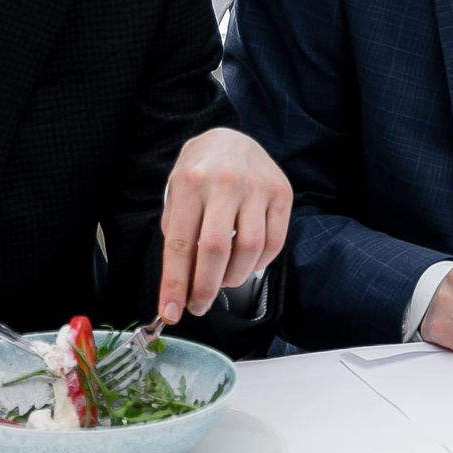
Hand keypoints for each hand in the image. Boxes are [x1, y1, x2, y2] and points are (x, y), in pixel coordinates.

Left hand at [156, 127, 293, 323]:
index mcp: (189, 183)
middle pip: (216, 250)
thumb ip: (179, 239)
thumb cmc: (199, 174)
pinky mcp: (281, 192)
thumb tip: (180, 290)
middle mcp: (224, 182)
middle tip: (199, 306)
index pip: (181, 244)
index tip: (171, 313)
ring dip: (233, 277)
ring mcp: (257, 186)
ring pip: (249, 250)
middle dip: (206, 289)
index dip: (175, 284)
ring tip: (223, 280)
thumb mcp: (177, 197)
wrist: (230, 139)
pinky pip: (274, 243)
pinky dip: (258, 264)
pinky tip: (246, 263)